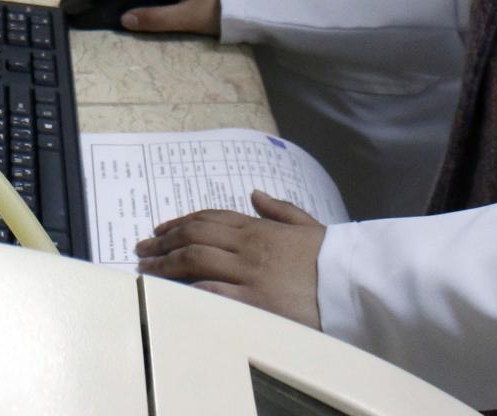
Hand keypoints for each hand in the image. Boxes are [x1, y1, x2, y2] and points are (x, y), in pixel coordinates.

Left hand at [133, 191, 323, 328]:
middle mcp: (249, 247)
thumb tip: (254, 193)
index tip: (160, 231)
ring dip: (165, 263)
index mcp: (260, 228)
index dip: (180, 223)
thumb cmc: (332, 259)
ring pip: (195, 260)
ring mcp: (249, 274)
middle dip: (163, 242)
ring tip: (146, 269)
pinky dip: (187, 289)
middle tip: (142, 249)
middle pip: (194, 237)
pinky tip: (170, 290)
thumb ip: (278, 209)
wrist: (354, 286)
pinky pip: (212, 292)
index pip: (209, 219)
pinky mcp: (253, 303)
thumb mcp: (306, 225)